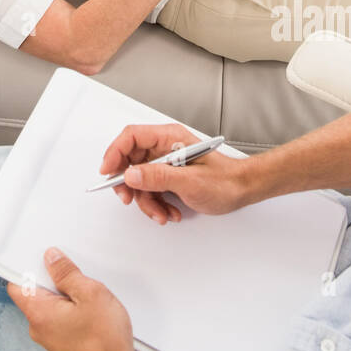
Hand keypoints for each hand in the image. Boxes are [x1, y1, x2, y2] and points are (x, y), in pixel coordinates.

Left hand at [7, 248, 145, 350]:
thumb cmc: (104, 343)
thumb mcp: (90, 294)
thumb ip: (67, 273)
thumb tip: (52, 258)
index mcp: (38, 312)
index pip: (16, 283)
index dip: (26, 266)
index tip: (41, 258)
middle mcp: (38, 328)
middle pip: (34, 293)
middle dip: (53, 281)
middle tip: (75, 277)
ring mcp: (49, 339)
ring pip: (49, 307)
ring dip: (65, 297)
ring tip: (87, 297)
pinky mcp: (61, 346)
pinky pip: (59, 320)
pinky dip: (71, 312)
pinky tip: (90, 313)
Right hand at [98, 123, 251, 220]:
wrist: (242, 190)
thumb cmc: (224, 181)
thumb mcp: (189, 181)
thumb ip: (158, 177)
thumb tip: (130, 175)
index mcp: (169, 137)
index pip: (131, 137)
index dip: (115, 152)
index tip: (108, 172)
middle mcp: (165, 147)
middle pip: (131, 160)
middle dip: (129, 184)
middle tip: (129, 199)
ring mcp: (166, 162)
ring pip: (140, 180)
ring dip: (147, 201)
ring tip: (161, 213)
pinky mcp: (169, 176)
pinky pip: (151, 189)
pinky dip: (156, 204)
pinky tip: (170, 212)